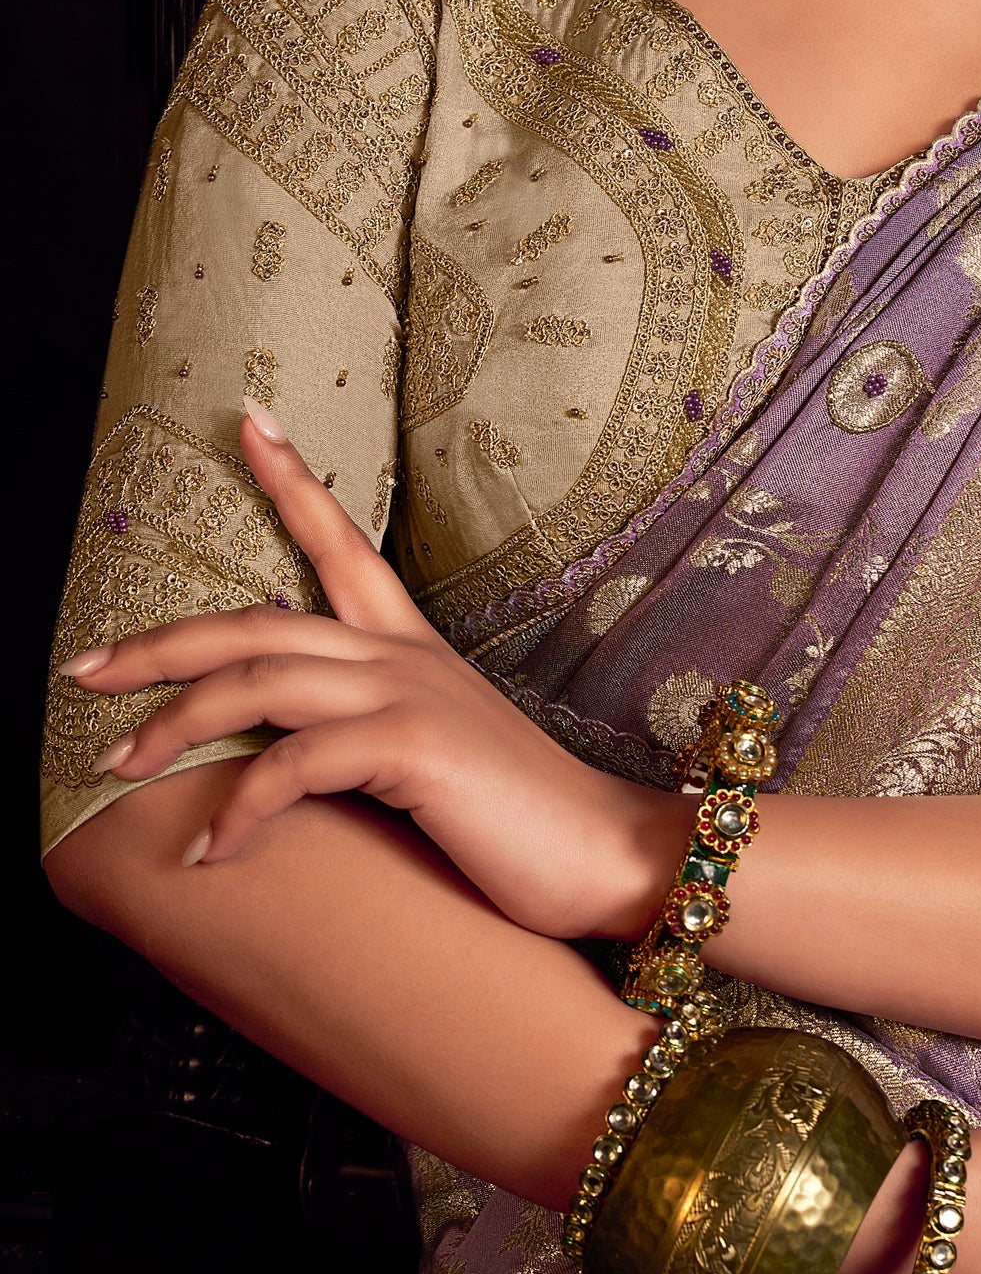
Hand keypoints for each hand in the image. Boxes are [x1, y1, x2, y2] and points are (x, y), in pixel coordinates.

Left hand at [61, 404, 687, 936]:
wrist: (608, 853)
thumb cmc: (525, 821)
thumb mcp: (442, 758)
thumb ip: (379, 738)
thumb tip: (308, 756)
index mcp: (412, 649)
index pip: (343, 542)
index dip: (291, 479)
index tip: (247, 420)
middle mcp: (403, 658)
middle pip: (257, 622)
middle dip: (158, 641)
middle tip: (80, 665)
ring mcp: (408, 696)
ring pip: (259, 680)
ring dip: (173, 724)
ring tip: (116, 765)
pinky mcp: (413, 749)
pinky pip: (297, 765)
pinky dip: (241, 808)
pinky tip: (211, 851)